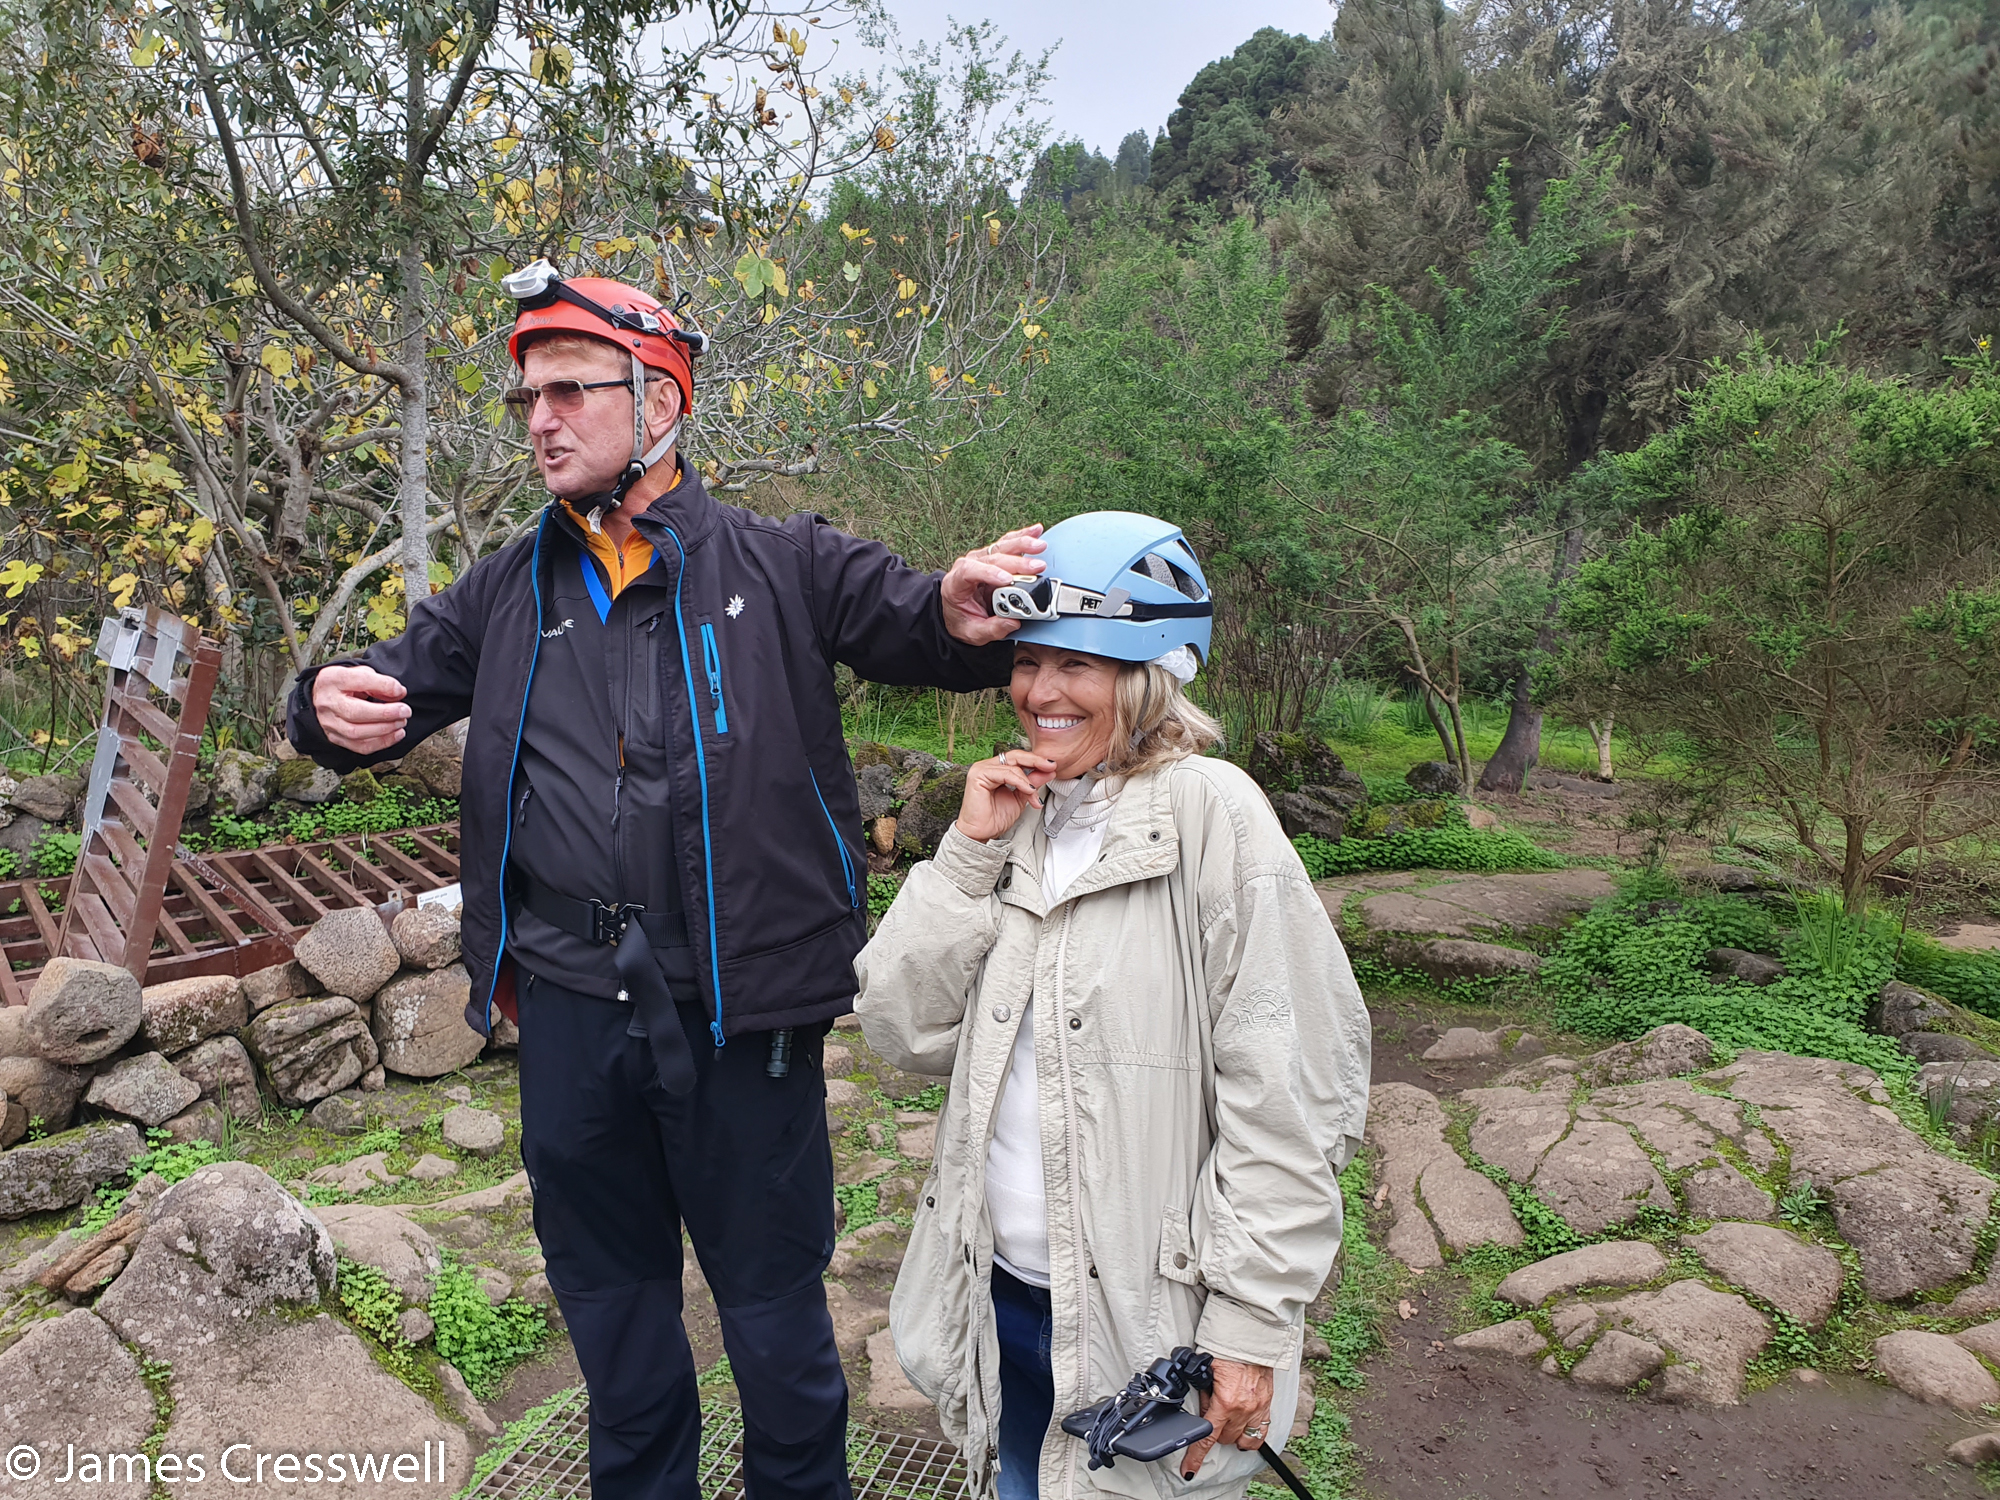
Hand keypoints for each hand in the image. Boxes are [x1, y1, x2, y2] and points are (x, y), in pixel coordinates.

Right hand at [312, 664, 411, 754]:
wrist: (323, 696)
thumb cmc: (345, 684)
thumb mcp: (362, 673)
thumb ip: (380, 681)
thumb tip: (399, 693)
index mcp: (333, 679)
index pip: (359, 680)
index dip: (383, 686)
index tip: (399, 691)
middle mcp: (328, 702)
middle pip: (356, 712)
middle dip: (386, 713)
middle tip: (405, 711)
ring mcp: (329, 722)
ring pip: (357, 732)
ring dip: (385, 730)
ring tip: (401, 722)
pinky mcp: (335, 737)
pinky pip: (359, 746)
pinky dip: (381, 742)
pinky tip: (396, 734)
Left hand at [940, 524, 1046, 646]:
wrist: (957, 613)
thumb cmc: (962, 620)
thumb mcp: (973, 633)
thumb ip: (992, 629)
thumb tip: (1012, 622)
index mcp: (956, 583)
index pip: (970, 571)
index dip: (990, 573)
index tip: (1008, 580)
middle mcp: (968, 566)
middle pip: (992, 557)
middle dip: (1016, 562)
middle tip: (1036, 567)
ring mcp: (981, 559)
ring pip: (1001, 547)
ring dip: (1022, 545)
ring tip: (1039, 545)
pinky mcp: (993, 557)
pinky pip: (1007, 544)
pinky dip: (1022, 537)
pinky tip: (1035, 531)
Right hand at [954, 749, 1057, 842]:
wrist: (981, 834)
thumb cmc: (994, 818)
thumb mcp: (1020, 798)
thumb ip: (1032, 784)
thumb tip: (1047, 773)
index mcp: (995, 769)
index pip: (1017, 758)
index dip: (1035, 761)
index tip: (1051, 766)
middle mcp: (987, 766)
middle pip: (1015, 756)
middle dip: (1036, 761)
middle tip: (1050, 766)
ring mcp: (981, 769)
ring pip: (1012, 766)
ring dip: (1028, 780)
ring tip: (1034, 792)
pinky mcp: (978, 775)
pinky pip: (1005, 773)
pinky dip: (1020, 781)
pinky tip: (1027, 790)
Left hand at [1182, 1358, 1274, 1480]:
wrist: (1251, 1338)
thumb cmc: (1228, 1350)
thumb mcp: (1206, 1372)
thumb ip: (1205, 1394)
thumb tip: (1203, 1410)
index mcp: (1226, 1401)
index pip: (1208, 1437)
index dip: (1196, 1455)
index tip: (1189, 1468)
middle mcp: (1244, 1409)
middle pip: (1224, 1438)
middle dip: (1214, 1430)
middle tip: (1210, 1411)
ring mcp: (1257, 1408)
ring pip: (1242, 1438)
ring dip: (1231, 1434)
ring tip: (1225, 1421)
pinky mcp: (1267, 1404)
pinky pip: (1261, 1432)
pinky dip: (1252, 1437)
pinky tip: (1244, 1435)